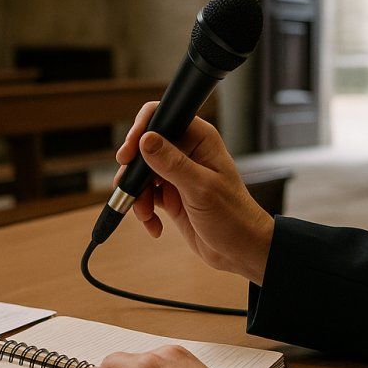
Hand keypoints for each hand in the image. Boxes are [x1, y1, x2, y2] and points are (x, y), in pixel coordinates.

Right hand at [114, 101, 273, 282]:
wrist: (240, 250)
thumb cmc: (234, 217)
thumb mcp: (201, 189)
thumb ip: (172, 164)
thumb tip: (145, 141)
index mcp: (200, 140)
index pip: (164, 117)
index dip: (141, 129)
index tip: (128, 152)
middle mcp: (187, 152)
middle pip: (145, 147)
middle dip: (134, 170)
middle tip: (127, 186)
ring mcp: (177, 174)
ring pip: (142, 173)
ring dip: (138, 195)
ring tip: (145, 214)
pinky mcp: (171, 195)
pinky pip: (146, 195)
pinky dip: (144, 210)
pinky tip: (155, 226)